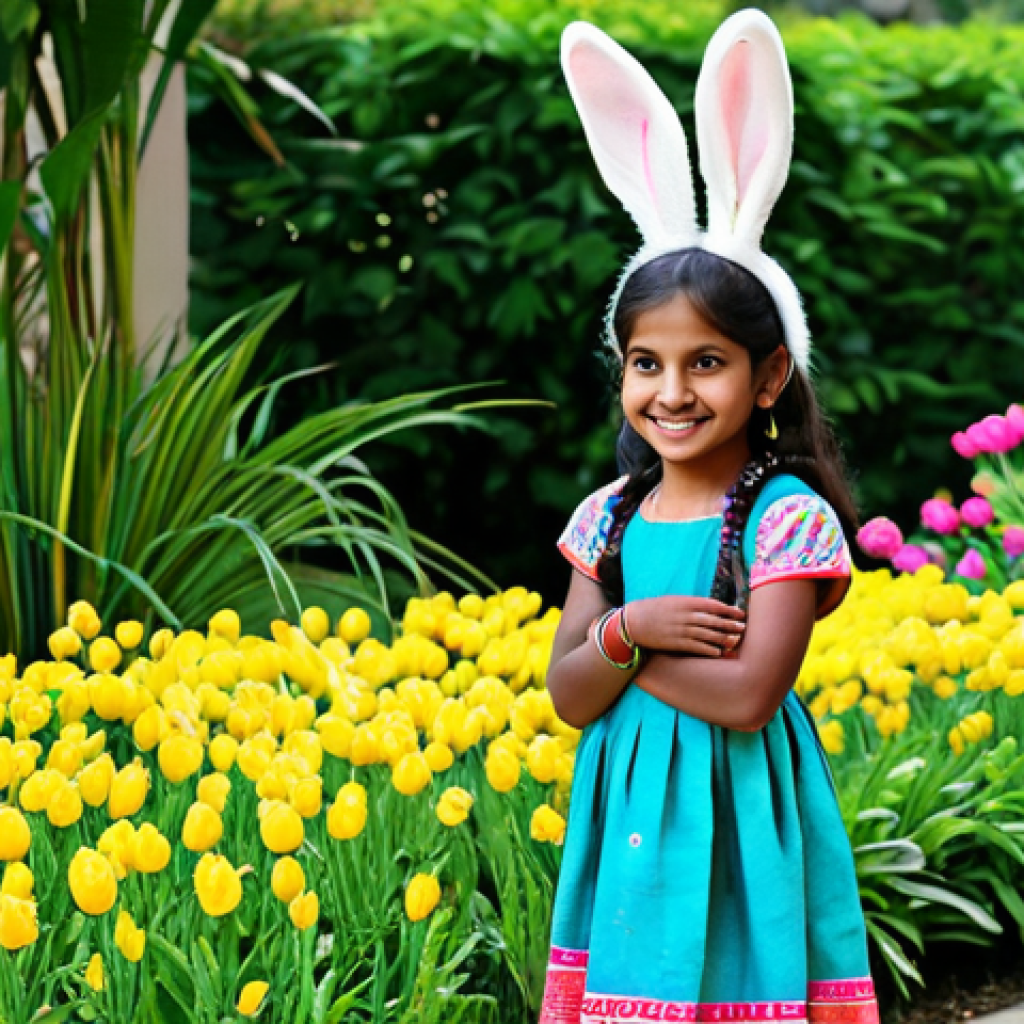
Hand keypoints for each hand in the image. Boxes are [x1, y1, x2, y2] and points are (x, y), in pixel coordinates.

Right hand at [624, 596, 744, 656]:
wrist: (633, 621)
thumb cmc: (654, 609)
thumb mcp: (673, 600)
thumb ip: (691, 604)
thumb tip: (711, 608)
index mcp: (685, 602)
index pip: (712, 605)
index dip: (728, 609)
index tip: (739, 613)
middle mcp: (685, 615)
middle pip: (713, 620)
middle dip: (730, 624)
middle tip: (743, 627)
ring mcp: (681, 630)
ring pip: (707, 635)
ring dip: (723, 638)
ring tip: (735, 640)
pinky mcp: (676, 643)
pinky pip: (697, 647)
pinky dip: (709, 650)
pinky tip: (718, 652)